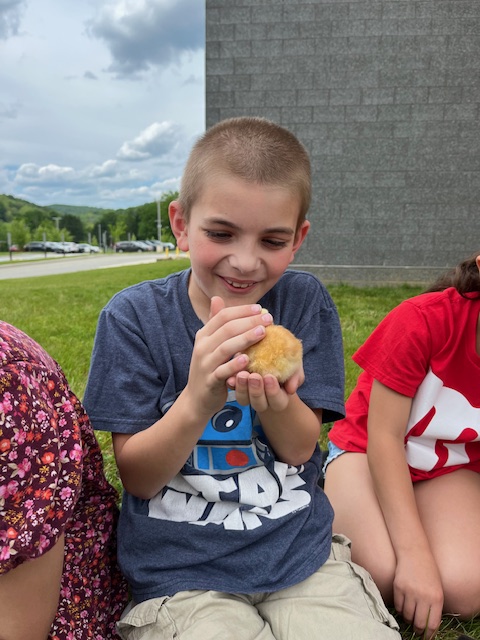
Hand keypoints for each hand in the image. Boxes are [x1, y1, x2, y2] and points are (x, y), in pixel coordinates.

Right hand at [184, 297, 272, 420]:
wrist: (197, 398)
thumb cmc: (210, 367)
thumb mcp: (210, 344)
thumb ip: (215, 323)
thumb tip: (217, 298)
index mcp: (204, 335)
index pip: (223, 316)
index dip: (242, 311)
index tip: (260, 308)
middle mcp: (202, 347)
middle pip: (226, 329)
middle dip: (249, 322)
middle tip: (268, 319)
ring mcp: (205, 364)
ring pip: (225, 347)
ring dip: (245, 338)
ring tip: (263, 333)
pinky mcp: (210, 381)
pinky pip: (223, 371)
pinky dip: (234, 364)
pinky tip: (248, 359)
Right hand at [393, 552, 443, 638]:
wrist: (415, 553)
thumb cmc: (428, 571)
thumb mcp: (437, 588)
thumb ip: (434, 606)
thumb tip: (429, 625)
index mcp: (436, 598)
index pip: (432, 624)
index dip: (429, 634)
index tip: (426, 637)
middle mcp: (423, 596)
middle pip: (419, 623)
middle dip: (418, 629)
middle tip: (417, 629)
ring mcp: (410, 591)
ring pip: (407, 615)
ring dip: (408, 619)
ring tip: (410, 617)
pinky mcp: (398, 587)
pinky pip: (398, 606)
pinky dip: (400, 610)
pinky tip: (403, 607)